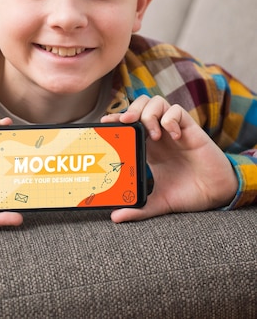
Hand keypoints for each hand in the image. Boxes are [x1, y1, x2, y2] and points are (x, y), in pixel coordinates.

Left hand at [101, 95, 237, 221]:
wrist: (216, 194)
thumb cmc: (188, 193)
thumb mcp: (159, 202)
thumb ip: (138, 209)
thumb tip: (115, 217)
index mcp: (148, 146)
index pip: (129, 123)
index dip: (116, 120)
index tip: (105, 124)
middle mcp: (159, 134)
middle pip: (140, 105)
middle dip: (131, 109)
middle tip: (126, 123)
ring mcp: (174, 129)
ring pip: (157, 102)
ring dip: (150, 113)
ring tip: (152, 134)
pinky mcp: (190, 128)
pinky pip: (177, 110)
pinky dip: (170, 119)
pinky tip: (173, 135)